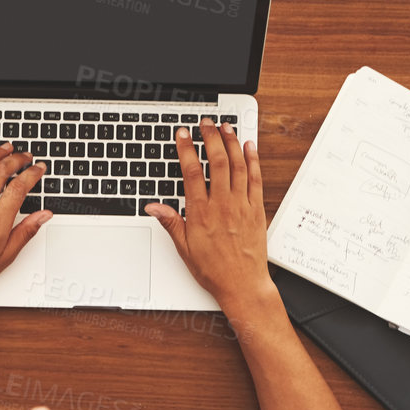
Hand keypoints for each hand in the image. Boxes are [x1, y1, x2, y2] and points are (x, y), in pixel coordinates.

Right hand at [144, 119, 273, 309]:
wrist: (243, 284)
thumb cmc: (214, 270)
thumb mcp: (184, 248)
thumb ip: (170, 222)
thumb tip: (153, 206)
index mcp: (201, 212)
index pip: (192, 171)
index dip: (186, 149)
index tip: (183, 135)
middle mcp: (222, 204)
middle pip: (217, 161)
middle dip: (211, 137)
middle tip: (205, 124)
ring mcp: (241, 205)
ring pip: (237, 165)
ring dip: (231, 142)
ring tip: (225, 127)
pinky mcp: (256, 209)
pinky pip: (255, 178)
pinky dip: (252, 159)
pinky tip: (248, 146)